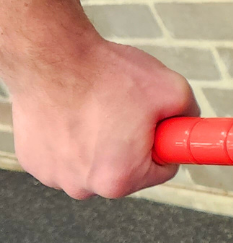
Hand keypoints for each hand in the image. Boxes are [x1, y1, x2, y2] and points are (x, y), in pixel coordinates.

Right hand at [9, 35, 198, 199]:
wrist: (50, 55)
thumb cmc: (106, 74)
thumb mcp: (173, 90)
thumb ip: (190, 115)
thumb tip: (190, 125)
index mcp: (120, 179)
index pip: (161, 170)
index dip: (164, 142)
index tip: (156, 124)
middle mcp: (82, 187)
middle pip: (126, 169)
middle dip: (131, 143)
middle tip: (124, 110)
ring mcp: (52, 175)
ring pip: (94, 161)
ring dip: (99, 140)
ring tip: (97, 106)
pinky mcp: (32, 159)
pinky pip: (65, 152)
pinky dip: (71, 135)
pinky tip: (72, 110)